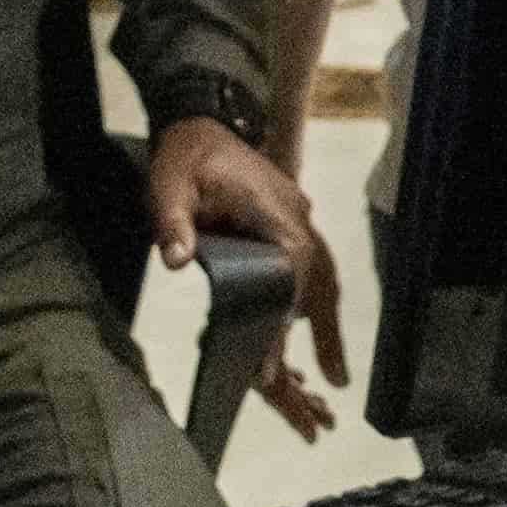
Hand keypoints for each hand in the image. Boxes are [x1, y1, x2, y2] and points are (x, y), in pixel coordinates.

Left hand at [149, 116, 350, 441]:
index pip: (290, 276)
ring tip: (333, 370)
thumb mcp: (169, 187)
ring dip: (328, 321)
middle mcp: (298, 219)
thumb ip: (173, 223)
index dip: (282, 324)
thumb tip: (175, 260)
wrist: (199, 124)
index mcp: (274, 214)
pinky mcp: (293, 221)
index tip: (271, 370)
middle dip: (329, 334)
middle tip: (337, 382)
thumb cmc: (184, 159)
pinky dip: (317, 300)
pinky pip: (314, 266)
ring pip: (325, 277)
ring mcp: (300, 219)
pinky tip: (306, 326)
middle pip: (323, 284)